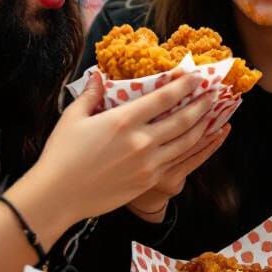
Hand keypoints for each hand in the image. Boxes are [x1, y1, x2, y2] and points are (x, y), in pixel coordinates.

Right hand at [32, 72, 220, 227]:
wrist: (58, 196)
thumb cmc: (61, 155)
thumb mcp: (73, 118)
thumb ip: (91, 95)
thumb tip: (98, 75)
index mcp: (123, 120)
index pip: (163, 98)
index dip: (183, 85)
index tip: (196, 75)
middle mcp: (141, 141)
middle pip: (182, 119)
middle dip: (201, 104)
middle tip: (214, 93)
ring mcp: (148, 163)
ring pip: (186, 142)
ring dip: (202, 126)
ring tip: (213, 115)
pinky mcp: (148, 181)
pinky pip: (178, 161)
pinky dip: (193, 149)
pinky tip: (197, 141)